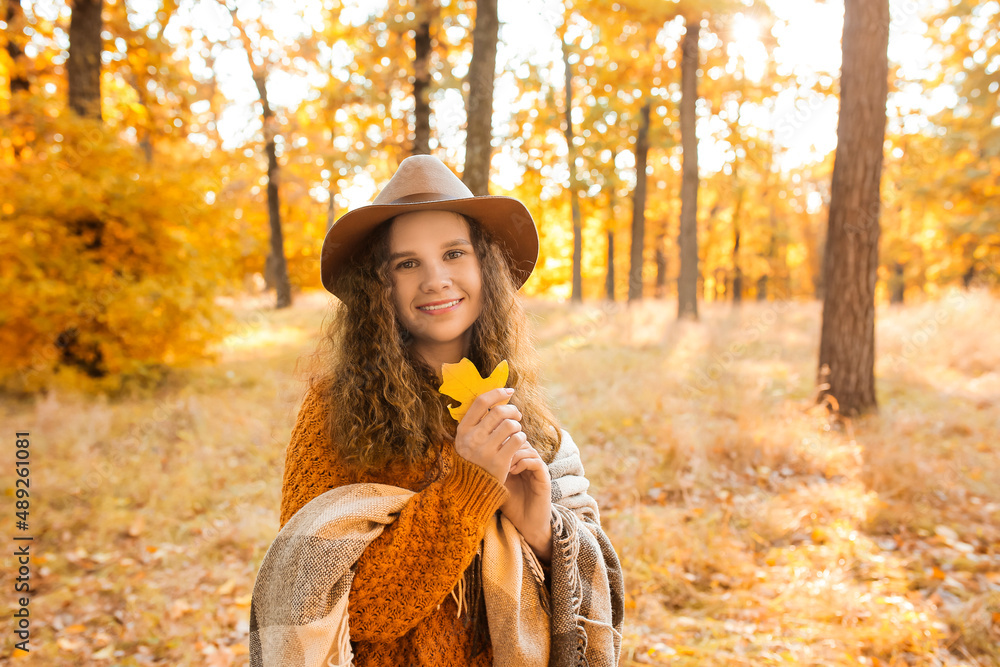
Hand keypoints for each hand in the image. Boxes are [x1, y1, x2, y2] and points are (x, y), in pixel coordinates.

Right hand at [453, 387, 524, 483]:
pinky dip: (522, 437)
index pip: (481, 402)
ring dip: (517, 425)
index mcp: (463, 430)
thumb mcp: (467, 439)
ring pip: (510, 424)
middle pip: (498, 411)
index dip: (497, 393)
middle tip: (516, 415)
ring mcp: (486, 450)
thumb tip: (499, 397)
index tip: (509, 391)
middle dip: (512, 410)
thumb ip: (478, 421)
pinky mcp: (499, 461)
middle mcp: (473, 438)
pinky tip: (519, 440)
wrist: (473, 488)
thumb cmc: (474, 458)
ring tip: (516, 430)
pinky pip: (517, 439)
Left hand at [501, 442, 552, 563]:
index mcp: (519, 462)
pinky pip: (536, 462)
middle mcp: (529, 463)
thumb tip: (472, 456)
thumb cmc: (510, 505)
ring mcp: (538, 470)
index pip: (512, 442)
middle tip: (496, 454)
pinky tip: (513, 470)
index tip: (489, 449)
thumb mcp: (497, 484)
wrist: (527, 524)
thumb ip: (491, 469)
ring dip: (515, 454)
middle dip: (508, 445)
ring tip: (504, 464)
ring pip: (529, 449)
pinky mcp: (544, 478)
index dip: (502, 442)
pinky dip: (524, 462)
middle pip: (521, 441)